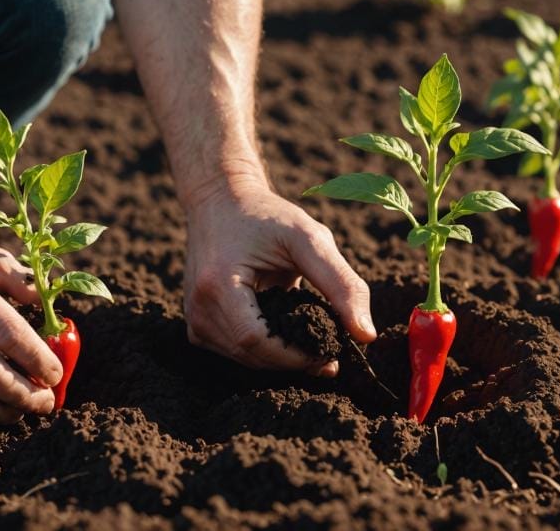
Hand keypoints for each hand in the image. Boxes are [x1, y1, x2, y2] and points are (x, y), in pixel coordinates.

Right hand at [183, 182, 376, 375]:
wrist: (221, 201)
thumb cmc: (265, 216)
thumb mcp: (310, 239)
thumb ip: (341, 284)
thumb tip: (365, 335)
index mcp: (218, 283)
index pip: (256, 341)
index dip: (295, 357)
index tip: (330, 355)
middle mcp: (199, 306)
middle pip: (250, 355)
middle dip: (292, 360)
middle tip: (329, 351)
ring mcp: (194, 317)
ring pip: (242, 359)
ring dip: (279, 356)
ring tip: (310, 340)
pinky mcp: (197, 323)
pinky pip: (233, 351)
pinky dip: (263, 349)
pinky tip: (284, 332)